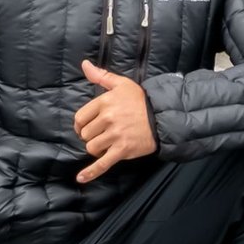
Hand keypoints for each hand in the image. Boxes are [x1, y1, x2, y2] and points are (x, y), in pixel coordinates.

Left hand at [74, 59, 154, 182]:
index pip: (80, 118)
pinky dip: (91, 172)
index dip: (82, 124)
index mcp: (105, 102)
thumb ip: (101, 76)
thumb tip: (84, 64)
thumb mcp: (122, 84)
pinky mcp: (122, 150)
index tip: (88, 126)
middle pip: (85, 134)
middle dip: (92, 135)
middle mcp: (108, 118)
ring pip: (92, 148)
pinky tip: (81, 178)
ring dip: (97, 148)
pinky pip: (102, 163)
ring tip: (109, 143)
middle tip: (104, 133)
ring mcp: (115, 135)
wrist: (163, 117)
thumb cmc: (141, 100)